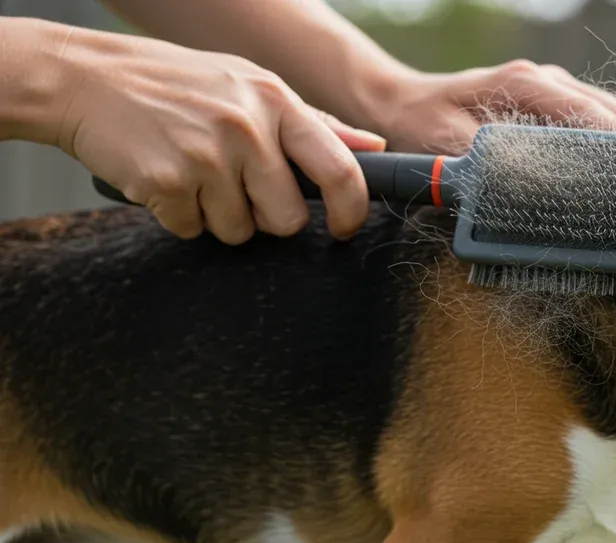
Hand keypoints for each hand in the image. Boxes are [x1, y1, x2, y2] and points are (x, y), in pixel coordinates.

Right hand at [56, 29, 386, 242]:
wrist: (82, 77)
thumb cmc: (174, 83)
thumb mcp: (248, 84)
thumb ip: (313, 122)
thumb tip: (372, 148)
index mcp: (275, 101)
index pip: (339, 169)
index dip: (351, 210)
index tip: (345, 229)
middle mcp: (247, 128)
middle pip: (288, 218)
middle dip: (266, 217)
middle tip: (236, 188)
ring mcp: (207, 157)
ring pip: (239, 231)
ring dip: (217, 215)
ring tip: (192, 171)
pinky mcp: (167, 183)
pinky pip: (192, 229)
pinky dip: (178, 215)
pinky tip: (163, 176)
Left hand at [380, 60, 615, 154]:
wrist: (400, 103)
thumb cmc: (421, 126)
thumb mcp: (450, 146)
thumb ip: (493, 164)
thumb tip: (537, 186)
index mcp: (526, 83)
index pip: (590, 114)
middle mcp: (546, 79)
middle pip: (613, 114)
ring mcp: (553, 87)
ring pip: (611, 116)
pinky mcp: (553, 102)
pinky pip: (598, 121)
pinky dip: (613, 146)